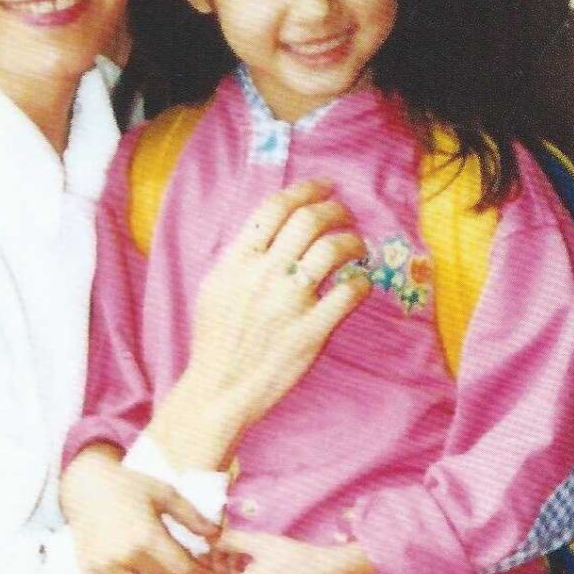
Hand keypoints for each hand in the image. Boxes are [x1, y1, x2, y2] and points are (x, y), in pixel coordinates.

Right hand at [61, 444, 224, 573]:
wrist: (87, 485)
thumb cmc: (129, 485)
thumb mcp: (164, 493)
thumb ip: (191, 516)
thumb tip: (216, 535)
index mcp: (147, 535)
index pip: (183, 569)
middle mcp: (126, 556)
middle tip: (181, 564)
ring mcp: (105, 566)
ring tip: (159, 571)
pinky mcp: (90, 570)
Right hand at [150, 181, 370, 468]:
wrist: (220, 387)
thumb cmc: (214, 338)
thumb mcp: (214, 286)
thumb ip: (241, 256)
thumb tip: (271, 228)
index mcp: (237, 260)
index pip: (275, 207)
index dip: (305, 189)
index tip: (323, 186)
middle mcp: (264, 274)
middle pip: (309, 220)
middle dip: (334, 209)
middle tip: (343, 213)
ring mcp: (290, 302)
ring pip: (333, 249)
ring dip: (352, 241)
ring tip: (356, 245)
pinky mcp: (312, 331)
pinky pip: (348, 293)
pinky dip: (360, 282)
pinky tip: (358, 283)